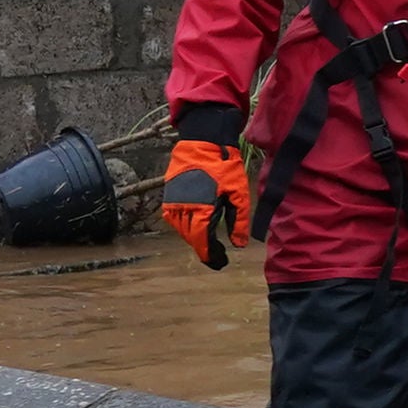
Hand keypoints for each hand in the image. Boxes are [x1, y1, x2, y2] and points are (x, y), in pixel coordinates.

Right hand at [160, 141, 250, 269]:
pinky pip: (173, 217)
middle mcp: (183, 207)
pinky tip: (196, 227)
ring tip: (208, 243)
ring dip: (194, 238)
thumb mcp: (239, 194)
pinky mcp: (168, 194)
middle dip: (204, 248)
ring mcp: (173, 200)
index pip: (203, 240)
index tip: (219, 263)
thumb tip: (238, 245)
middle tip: (217, 256)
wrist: (203, 143)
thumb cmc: (225, 168)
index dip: (210, 254)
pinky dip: (184, 226)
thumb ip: (239, 221)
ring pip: (181, 229)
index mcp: (202, 208)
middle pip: (191, 237)